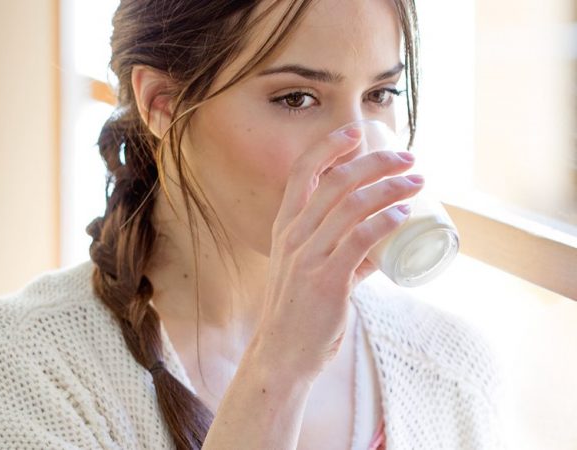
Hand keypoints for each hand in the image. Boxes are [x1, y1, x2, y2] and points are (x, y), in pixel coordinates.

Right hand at [250, 127, 422, 381]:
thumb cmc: (298, 310)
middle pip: (337, 181)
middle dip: (376, 162)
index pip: (302, 172)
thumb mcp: (308, 270)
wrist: (282, 352)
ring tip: (417, 182)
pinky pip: (360, 240)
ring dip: (390, 187)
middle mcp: (293, 235)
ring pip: (353, 205)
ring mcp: (308, 256)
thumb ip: (343, 252)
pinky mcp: (327, 279)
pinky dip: (385, 221)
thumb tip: (382, 240)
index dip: (329, 145)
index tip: (357, 131)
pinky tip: (404, 214)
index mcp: (285, 227)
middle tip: (408, 158)